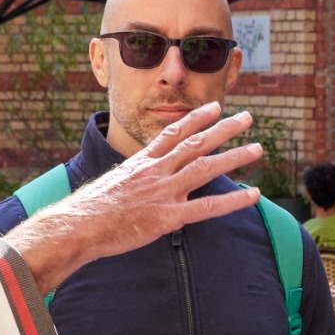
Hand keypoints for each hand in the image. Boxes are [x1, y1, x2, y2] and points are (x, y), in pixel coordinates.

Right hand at [2, 104, 267, 292]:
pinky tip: (253, 195)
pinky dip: (233, 200)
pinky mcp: (168, 217)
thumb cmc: (89, 211)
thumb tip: (142, 185)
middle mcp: (155, 171)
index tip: (215, 108)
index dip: (197, 119)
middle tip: (247, 118)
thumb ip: (134, 181)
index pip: (173, 132)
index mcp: (141, 162)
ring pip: (206, 168)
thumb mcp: (112, 185)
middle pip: (195, 143)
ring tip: (258, 149)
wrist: (77, 226)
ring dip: (235, 157)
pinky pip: (208, 207)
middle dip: (224, 128)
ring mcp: (163, 192)